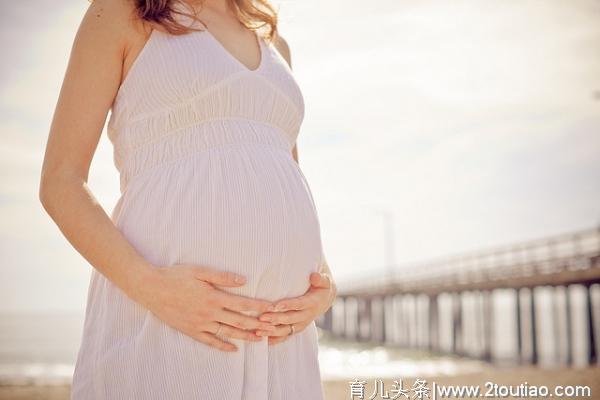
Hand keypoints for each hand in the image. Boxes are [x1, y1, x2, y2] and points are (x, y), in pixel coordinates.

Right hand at [137, 264, 278, 351]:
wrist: (150, 288)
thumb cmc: (175, 276)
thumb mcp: (199, 271)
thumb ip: (222, 277)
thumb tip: (244, 280)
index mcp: (213, 297)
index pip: (242, 303)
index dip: (259, 306)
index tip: (272, 308)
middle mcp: (209, 313)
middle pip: (238, 321)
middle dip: (257, 324)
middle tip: (273, 327)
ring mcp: (200, 324)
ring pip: (227, 333)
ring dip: (245, 336)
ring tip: (259, 339)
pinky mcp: (191, 330)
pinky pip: (210, 341)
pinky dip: (222, 346)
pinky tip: (233, 349)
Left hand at [255, 272, 336, 344]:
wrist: (325, 300)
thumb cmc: (321, 287)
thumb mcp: (324, 281)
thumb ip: (320, 279)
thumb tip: (314, 276)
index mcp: (314, 302)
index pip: (300, 304)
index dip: (288, 305)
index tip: (275, 306)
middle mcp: (308, 315)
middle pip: (290, 318)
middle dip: (276, 319)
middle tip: (262, 317)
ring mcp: (302, 324)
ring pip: (287, 330)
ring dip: (273, 331)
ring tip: (258, 331)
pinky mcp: (297, 328)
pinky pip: (286, 336)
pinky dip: (275, 339)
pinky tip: (263, 340)